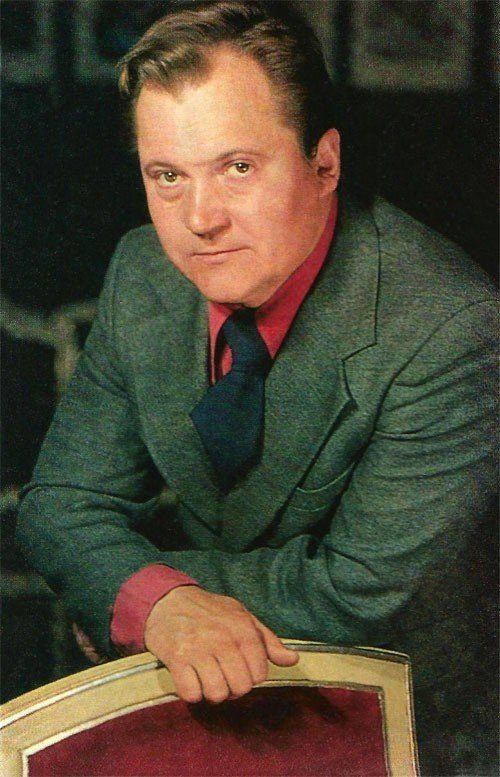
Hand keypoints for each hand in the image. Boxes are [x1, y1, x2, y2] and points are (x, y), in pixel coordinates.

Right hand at [144, 585, 297, 703]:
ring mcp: (198, 649)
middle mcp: (222, 638)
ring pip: (217, 693)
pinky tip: (191, 678)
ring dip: (212, 692)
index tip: (240, 669)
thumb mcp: (242, 616)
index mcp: (242, 628)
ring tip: (207, 678)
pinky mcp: (176, 659)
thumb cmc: (210, 611)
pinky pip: (191, 693)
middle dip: (233, 688)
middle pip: (240, 687)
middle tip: (224, 677)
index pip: (259, 674)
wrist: (169, 600)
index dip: (251, 677)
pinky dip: (191, 692)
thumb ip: (268, 641)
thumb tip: (293, 660)